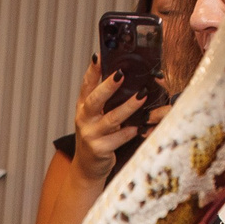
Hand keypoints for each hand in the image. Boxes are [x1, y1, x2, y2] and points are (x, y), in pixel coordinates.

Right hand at [71, 60, 147, 178]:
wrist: (87, 167)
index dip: (92, 70)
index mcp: (82, 107)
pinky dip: (132, 131)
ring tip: (142, 96)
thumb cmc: (96, 137)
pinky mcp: (100, 149)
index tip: (99, 56)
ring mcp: (91, 135)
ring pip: (112, 119)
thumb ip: (103, 100)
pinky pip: (119, 138)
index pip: (86, 85)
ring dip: (128, 107)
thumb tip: (122, 76)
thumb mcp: (94, 116)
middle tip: (121, 74)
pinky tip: (142, 125)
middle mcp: (83, 119)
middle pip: (95, 100)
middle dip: (108, 86)